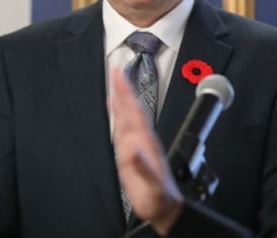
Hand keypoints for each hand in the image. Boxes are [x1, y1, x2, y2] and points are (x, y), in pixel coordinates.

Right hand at [109, 68, 183, 234]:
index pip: (134, 110)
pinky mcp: (129, 154)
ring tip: (114, 84)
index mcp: (145, 142)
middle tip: (114, 70)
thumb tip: (132, 149)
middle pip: (129, 109)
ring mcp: (135, 145)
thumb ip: (143, 167)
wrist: (162, 207)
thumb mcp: (153, 184)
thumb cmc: (159, 197)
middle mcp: (140, 139)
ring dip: (119, 100)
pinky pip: (121, 131)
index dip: (125, 92)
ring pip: (125, 117)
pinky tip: (114, 111)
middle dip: (122, 89)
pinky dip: (116, 118)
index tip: (118, 74)